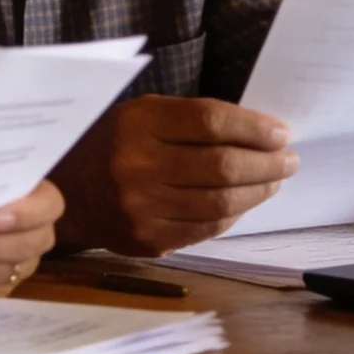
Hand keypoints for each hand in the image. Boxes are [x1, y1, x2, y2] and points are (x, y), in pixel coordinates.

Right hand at [48, 95, 296, 255]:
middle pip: (222, 166)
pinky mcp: (147, 239)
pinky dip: (232, 215)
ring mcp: (141, 208)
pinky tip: (243, 202)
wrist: (65, 191)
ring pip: (220, 204)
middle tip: (288, 160)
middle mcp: (137, 165)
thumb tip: (260, 133)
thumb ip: (193, 120)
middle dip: (267, 164)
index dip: (254, 128)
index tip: (282, 133)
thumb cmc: (114, 144)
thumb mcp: (143, 114)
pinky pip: (205, 230)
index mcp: (138, 124)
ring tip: (273, 181)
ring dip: (258, 192)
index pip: (211, 121)